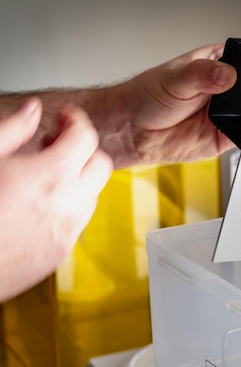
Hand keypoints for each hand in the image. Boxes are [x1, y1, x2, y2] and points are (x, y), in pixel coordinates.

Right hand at [0, 98, 111, 300]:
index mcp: (52, 176)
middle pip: (101, 165)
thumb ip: (13, 130)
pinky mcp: (60, 254)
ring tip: (41, 176)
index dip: (76, 121)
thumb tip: (33, 111)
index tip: (64, 118)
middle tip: (53, 145)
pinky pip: (78, 222)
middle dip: (83, 150)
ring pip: (93, 195)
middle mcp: (70, 205)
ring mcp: (68, 232)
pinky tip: (36, 205)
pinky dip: (67, 207)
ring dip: (77, 180)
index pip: (86, 138)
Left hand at [103, 43, 236, 167]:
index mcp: (217, 64)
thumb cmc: (146, 98)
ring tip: (235, 113)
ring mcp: (226, 113)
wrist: (132, 130)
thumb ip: (201, 75)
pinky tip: (236, 130)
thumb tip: (225, 74)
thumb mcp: (174, 78)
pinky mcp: (225, 136)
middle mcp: (225, 89)